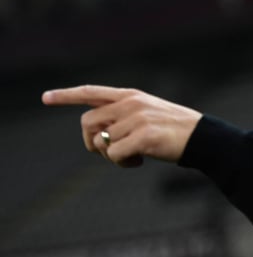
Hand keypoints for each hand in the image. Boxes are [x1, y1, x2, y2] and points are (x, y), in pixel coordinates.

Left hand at [42, 85, 202, 166]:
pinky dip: (122, 164)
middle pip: (88, 123)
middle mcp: (131, 104)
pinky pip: (115, 155)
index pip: (91, 92)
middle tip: (110, 152)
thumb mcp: (149, 114)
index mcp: (131, 96)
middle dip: (92, 142)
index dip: (66, 95)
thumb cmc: (175, 131)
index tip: (45, 98)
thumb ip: (124, 117)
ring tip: (132, 157)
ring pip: (102, 142)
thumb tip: (99, 137)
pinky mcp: (143, 136)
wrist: (202, 137)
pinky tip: (139, 162)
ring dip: (112, 157)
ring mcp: (137, 119)